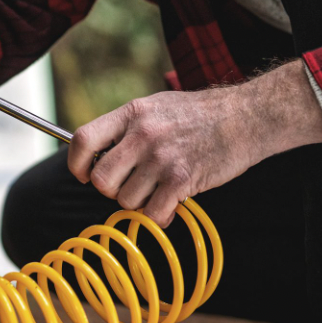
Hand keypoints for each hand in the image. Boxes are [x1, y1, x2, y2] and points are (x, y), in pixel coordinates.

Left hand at [67, 60, 321, 226]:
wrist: (245, 117)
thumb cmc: (198, 115)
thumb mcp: (155, 106)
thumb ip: (125, 128)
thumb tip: (95, 156)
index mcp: (131, 113)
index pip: (82, 139)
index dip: (76, 163)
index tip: (84, 174)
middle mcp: (142, 134)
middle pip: (101, 179)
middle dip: (111, 190)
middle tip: (129, 186)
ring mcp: (162, 157)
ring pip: (126, 200)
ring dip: (140, 202)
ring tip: (158, 190)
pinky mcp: (182, 179)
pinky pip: (153, 213)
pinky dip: (160, 216)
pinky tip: (172, 204)